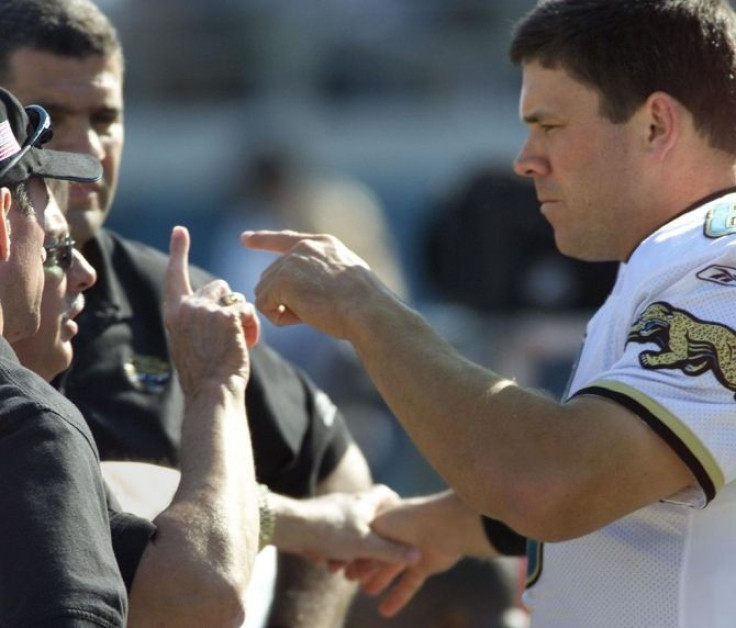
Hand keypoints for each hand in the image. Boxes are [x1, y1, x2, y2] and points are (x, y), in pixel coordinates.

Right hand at [165, 226, 259, 393]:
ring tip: (238, 343)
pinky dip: (252, 327)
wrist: (212, 393)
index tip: (179, 231)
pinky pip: (249, 310)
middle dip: (230, 305)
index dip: (178, 252)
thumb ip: (198, 318)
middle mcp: (186, 307)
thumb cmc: (206, 375)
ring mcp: (206, 310)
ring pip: (236, 298)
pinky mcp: (226, 316)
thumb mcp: (191, 341)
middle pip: (218, 286)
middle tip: (232, 335)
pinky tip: (246, 345)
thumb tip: (222, 301)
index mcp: (173, 313)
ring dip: (243, 318)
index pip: (174, 276)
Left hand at [240, 230, 382, 338]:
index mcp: (323, 244)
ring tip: (312, 314)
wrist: (367, 309)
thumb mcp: (347, 277)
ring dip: (282, 309)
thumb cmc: (365, 305)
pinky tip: (302, 318)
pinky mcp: (282, 280)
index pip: (285, 239)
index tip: (245, 238)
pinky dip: (279, 318)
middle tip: (314, 312)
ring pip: (266, 292)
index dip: (263, 240)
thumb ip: (323, 274)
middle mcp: (304, 248)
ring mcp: (292, 262)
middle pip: (272, 276)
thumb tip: (302, 290)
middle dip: (284, 299)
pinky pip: (265, 305)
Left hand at [271, 485, 419, 566]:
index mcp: (365, 501)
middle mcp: (349, 501)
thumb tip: (418, 556)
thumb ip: (391, 552)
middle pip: (368, 514)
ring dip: (350, 548)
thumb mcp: (366, 545)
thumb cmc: (332, 531)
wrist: (291, 526)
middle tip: (376, 553)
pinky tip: (327, 562)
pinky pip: (331, 534)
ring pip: (348, 528)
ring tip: (347, 565)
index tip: (401, 518)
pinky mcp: (316, 520)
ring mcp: (331, 510)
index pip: (386, 493)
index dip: (395, 504)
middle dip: (372, 537)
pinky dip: (333, 549)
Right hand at [342, 491, 477, 617]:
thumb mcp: (377, 529)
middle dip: (364, 566)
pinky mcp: (425, 565)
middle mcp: (398, 535)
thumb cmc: (406, 522)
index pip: (363, 536)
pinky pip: (409, 583)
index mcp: (385, 521)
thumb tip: (344, 555)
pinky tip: (386, 612)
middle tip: (349, 578)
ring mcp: (412, 551)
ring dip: (380, 580)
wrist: (445, 526)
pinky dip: (398, 597)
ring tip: (367, 591)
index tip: (338, 563)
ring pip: (392, 568)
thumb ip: (362, 543)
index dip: (352, 551)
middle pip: (377, 553)